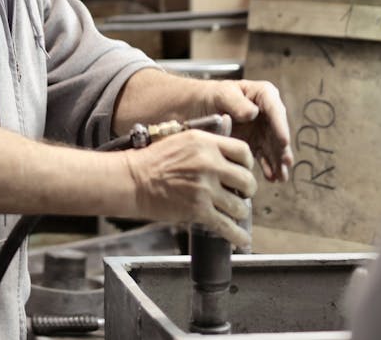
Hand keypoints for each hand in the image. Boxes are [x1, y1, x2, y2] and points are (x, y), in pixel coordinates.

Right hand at [122, 129, 256, 247]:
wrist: (132, 180)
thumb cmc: (152, 161)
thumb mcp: (181, 141)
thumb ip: (206, 146)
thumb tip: (229, 157)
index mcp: (205, 143)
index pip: (243, 151)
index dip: (248, 164)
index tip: (245, 171)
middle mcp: (208, 164)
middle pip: (247, 180)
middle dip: (247, 190)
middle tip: (241, 194)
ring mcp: (204, 188)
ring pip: (240, 206)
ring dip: (239, 212)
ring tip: (233, 212)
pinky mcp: (198, 210)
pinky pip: (227, 226)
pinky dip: (237, 235)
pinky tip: (241, 239)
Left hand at [209, 80, 293, 182]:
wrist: (196, 107)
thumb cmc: (210, 95)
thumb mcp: (222, 94)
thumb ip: (237, 102)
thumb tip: (253, 113)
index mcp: (263, 95)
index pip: (275, 110)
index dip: (281, 126)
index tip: (284, 141)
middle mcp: (267, 113)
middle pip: (278, 131)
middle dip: (283, 149)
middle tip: (286, 162)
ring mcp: (262, 130)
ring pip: (274, 147)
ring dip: (278, 162)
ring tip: (280, 176)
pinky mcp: (255, 144)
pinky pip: (263, 156)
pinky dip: (267, 167)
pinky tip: (270, 177)